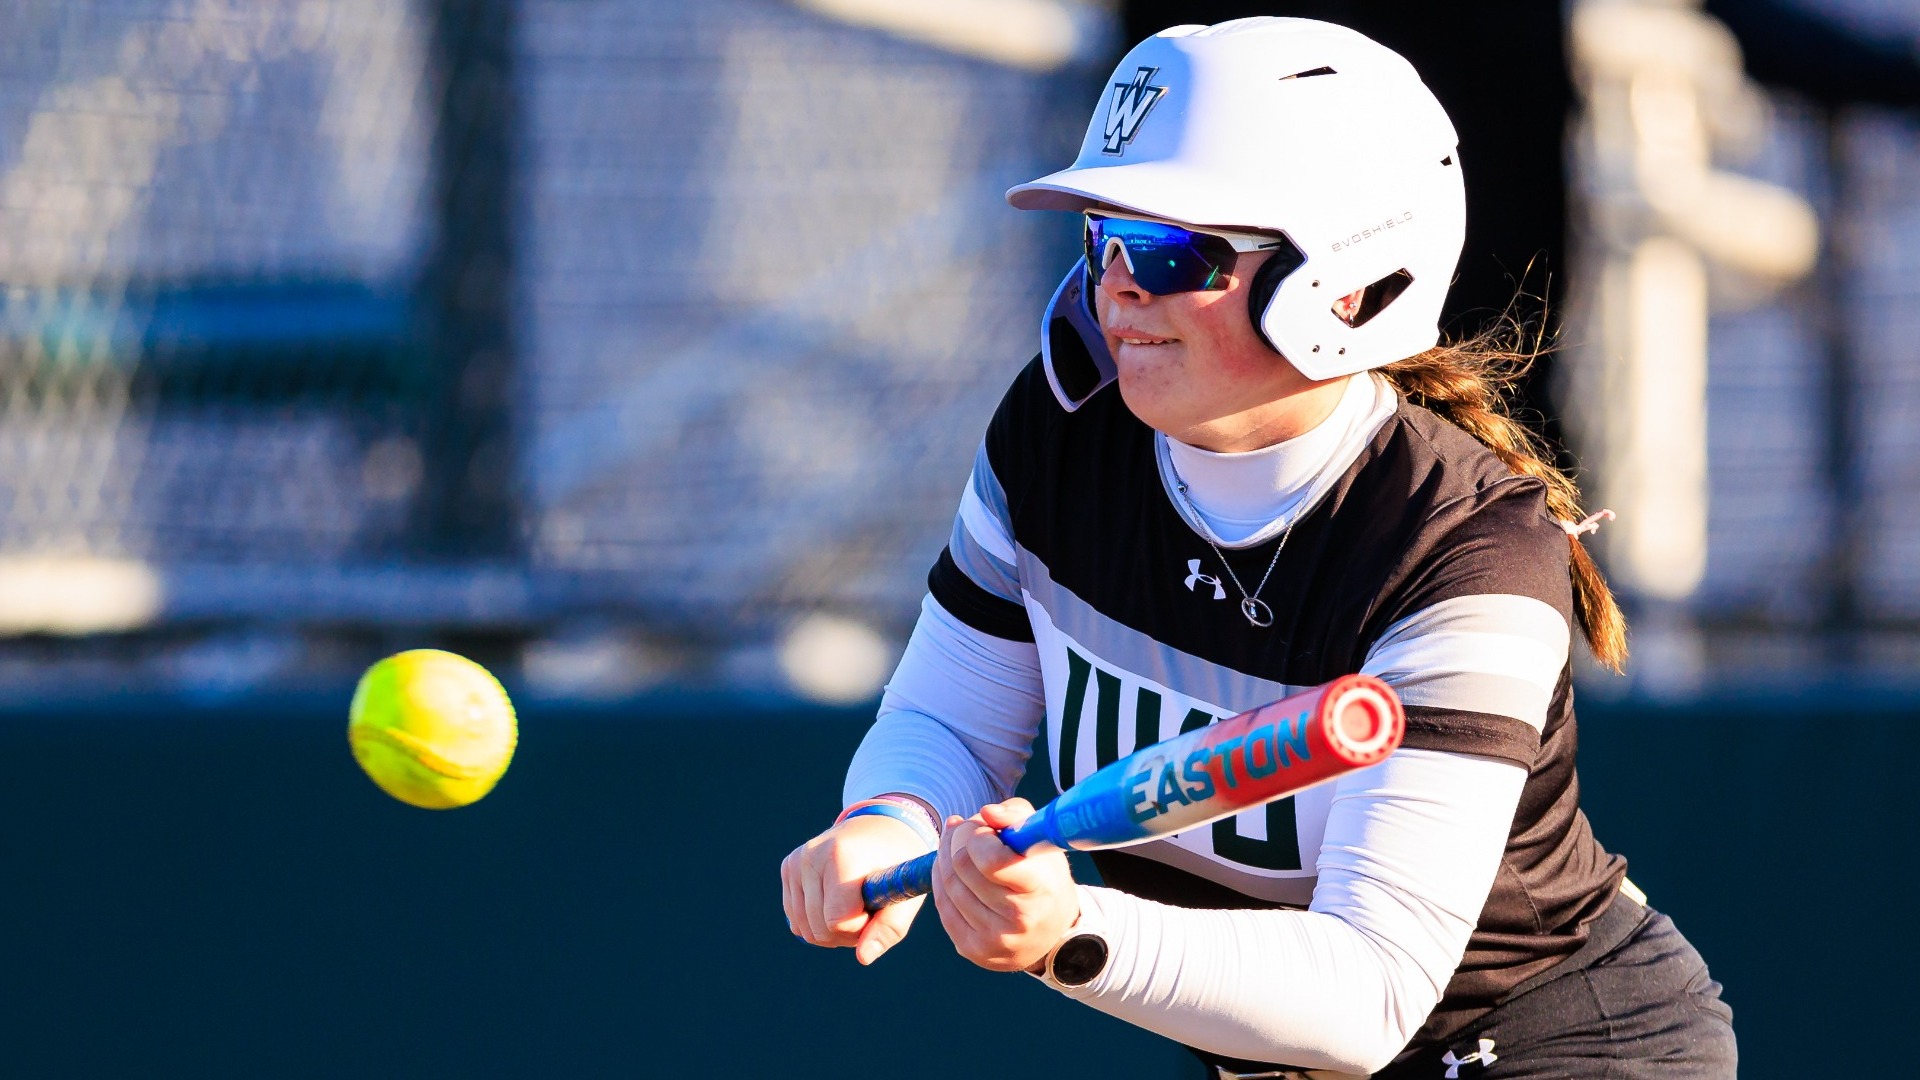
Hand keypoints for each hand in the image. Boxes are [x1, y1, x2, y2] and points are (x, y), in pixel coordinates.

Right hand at [781, 814, 931, 964]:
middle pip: (817, 929)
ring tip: (853, 906)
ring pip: (802, 928)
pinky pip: (794, 918)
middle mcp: (811, 855)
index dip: (860, 927)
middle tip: (866, 910)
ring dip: (830, 929)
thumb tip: (864, 958)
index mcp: (841, 856)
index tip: (875, 909)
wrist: (882, 828)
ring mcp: (796, 861)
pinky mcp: (788, 867)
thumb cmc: (896, 863)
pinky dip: (815, 921)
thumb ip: (888, 928)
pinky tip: (835, 902)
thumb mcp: (903, 892)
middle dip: (845, 932)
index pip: (837, 921)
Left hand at [934, 798, 1078, 972]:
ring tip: (956, 843)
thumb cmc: (1044, 877)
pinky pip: (943, 906)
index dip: (978, 835)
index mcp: (1039, 889)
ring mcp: (993, 939)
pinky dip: (941, 880)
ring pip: (948, 884)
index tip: (983, 826)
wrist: (1052, 933)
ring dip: (945, 856)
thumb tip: (985, 812)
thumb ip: (1015, 815)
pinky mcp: (972, 949)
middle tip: (965, 828)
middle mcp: (1017, 921)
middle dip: (958, 838)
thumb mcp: (1040, 840)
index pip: (991, 861)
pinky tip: (949, 867)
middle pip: (962, 867)